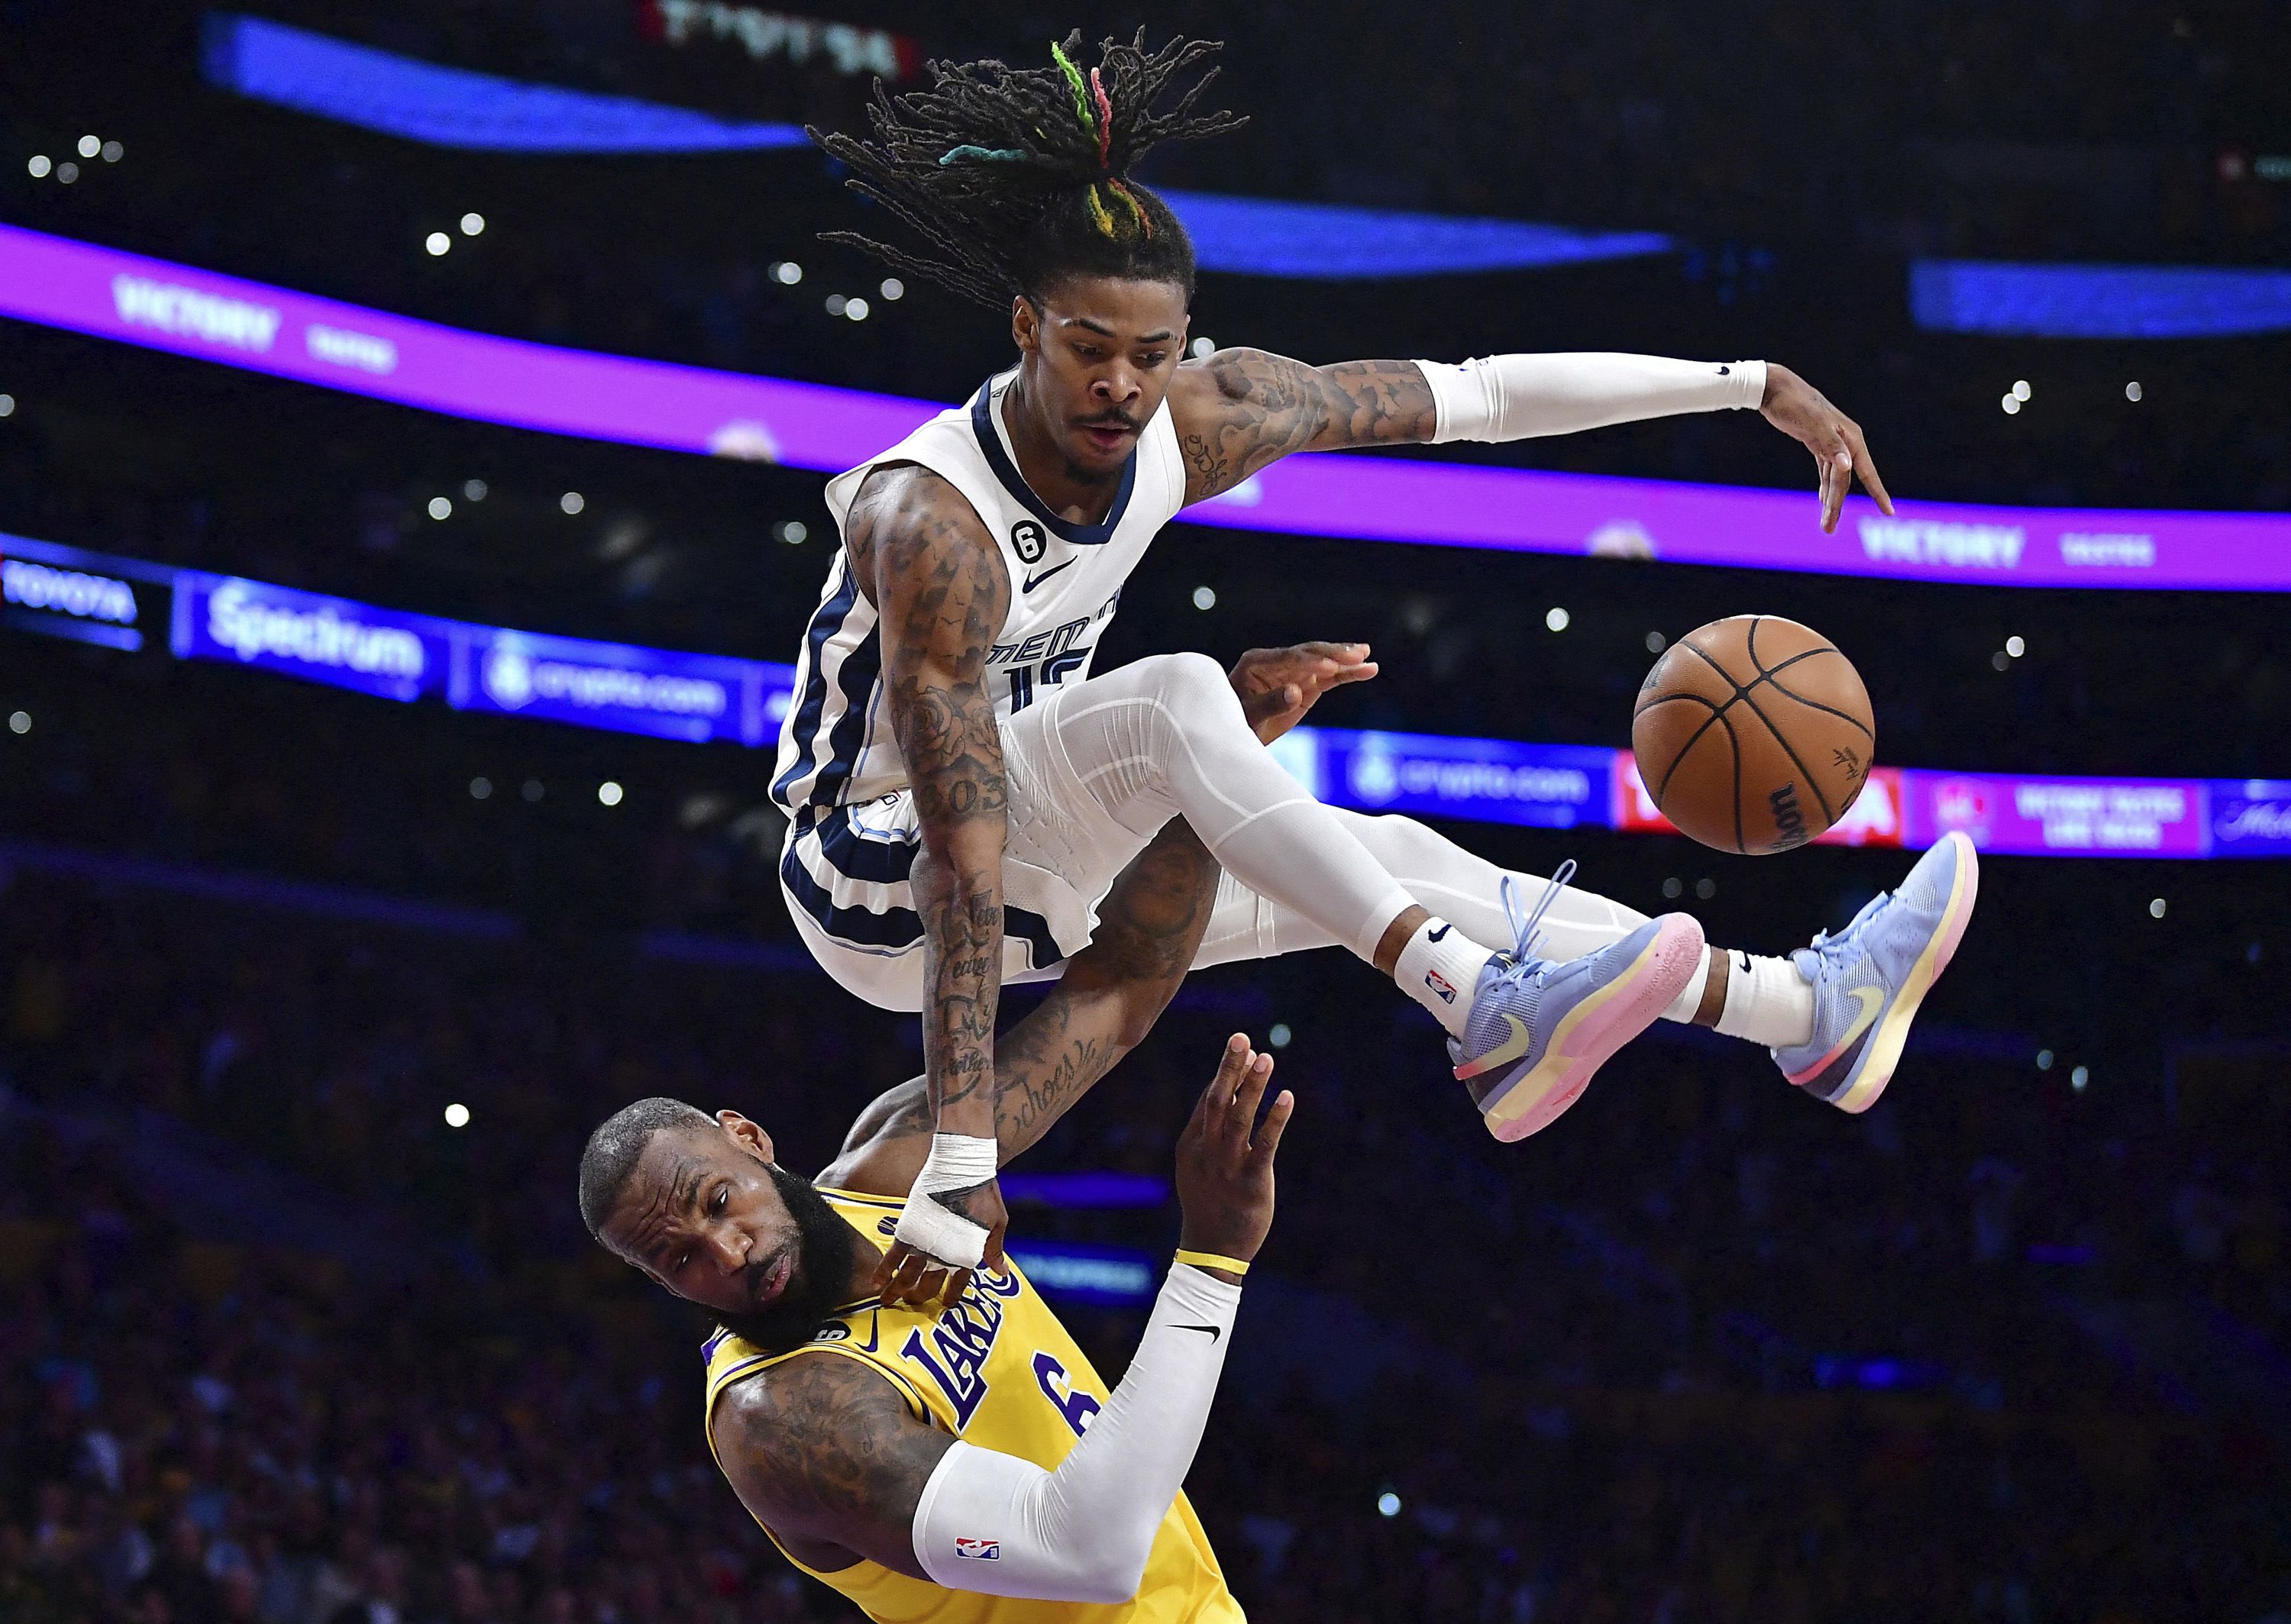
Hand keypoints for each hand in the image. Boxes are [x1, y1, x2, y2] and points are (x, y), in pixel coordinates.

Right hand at [875, 1179, 1008, 1308]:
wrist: (963, 1168)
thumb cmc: (984, 1193)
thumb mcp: (997, 1223)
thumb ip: (993, 1250)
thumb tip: (1002, 1273)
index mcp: (966, 1255)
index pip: (959, 1283)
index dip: (951, 1296)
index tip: (946, 1304)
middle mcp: (944, 1256)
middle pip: (928, 1285)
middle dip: (918, 1297)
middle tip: (910, 1304)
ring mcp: (925, 1245)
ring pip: (906, 1277)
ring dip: (896, 1292)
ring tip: (886, 1302)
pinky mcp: (908, 1231)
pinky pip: (892, 1257)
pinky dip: (882, 1271)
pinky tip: (875, 1283)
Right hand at [1174, 1034, 1292, 1265]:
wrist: (1212, 1250)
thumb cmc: (1209, 1203)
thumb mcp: (1199, 1165)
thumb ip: (1209, 1132)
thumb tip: (1225, 1094)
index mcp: (1192, 1145)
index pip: (1208, 1100)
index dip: (1225, 1072)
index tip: (1241, 1047)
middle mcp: (1207, 1151)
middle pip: (1217, 1101)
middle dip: (1229, 1067)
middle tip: (1241, 1037)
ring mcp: (1228, 1167)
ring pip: (1239, 1118)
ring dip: (1252, 1087)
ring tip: (1265, 1058)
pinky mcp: (1251, 1183)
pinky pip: (1264, 1146)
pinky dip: (1275, 1120)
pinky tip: (1287, 1098)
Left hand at [1228, 643, 1377, 742]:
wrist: (1238, 732)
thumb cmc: (1236, 722)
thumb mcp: (1249, 716)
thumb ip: (1270, 704)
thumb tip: (1294, 691)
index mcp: (1257, 662)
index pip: (1288, 657)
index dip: (1309, 661)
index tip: (1330, 666)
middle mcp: (1278, 662)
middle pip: (1309, 653)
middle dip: (1333, 654)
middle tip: (1356, 654)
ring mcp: (1295, 671)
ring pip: (1324, 662)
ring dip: (1345, 659)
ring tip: (1366, 654)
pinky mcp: (1308, 684)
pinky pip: (1331, 677)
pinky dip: (1349, 674)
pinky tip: (1369, 669)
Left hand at [1758, 364, 1894, 534]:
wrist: (1775, 389)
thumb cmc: (1794, 404)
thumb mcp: (1812, 424)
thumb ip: (1831, 445)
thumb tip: (1848, 466)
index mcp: (1850, 438)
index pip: (1866, 472)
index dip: (1878, 493)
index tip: (1889, 512)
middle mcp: (1845, 442)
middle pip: (1844, 480)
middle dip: (1837, 505)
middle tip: (1827, 530)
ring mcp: (1831, 443)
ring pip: (1834, 478)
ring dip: (1830, 500)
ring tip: (1826, 525)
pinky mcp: (1817, 443)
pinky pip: (1826, 470)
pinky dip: (1825, 486)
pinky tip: (1823, 500)